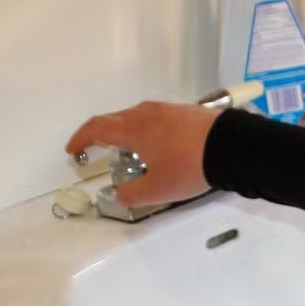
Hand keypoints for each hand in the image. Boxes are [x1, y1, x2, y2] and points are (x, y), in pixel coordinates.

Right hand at [64, 101, 219, 208]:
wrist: (232, 146)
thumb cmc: (189, 166)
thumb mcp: (159, 189)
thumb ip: (134, 194)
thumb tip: (121, 195)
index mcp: (133, 129)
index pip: (97, 128)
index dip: (81, 139)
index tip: (73, 150)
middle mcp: (146, 113)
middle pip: (115, 119)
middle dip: (101, 134)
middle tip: (95, 149)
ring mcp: (168, 109)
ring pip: (137, 116)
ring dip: (126, 131)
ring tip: (128, 149)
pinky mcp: (187, 111)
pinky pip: (157, 118)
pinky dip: (147, 130)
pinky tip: (158, 145)